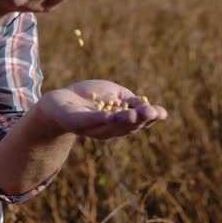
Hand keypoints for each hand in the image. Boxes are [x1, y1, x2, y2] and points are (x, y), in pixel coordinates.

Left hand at [38, 80, 167, 138]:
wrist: (59, 101)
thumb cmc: (88, 97)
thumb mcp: (113, 94)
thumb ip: (128, 99)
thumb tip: (145, 104)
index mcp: (121, 121)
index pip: (139, 120)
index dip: (151, 117)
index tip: (162, 112)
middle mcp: (110, 128)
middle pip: (129, 125)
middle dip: (141, 119)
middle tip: (152, 112)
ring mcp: (93, 128)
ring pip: (112, 126)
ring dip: (124, 121)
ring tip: (135, 114)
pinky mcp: (76, 123)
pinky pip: (89, 122)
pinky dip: (99, 120)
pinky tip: (109, 116)